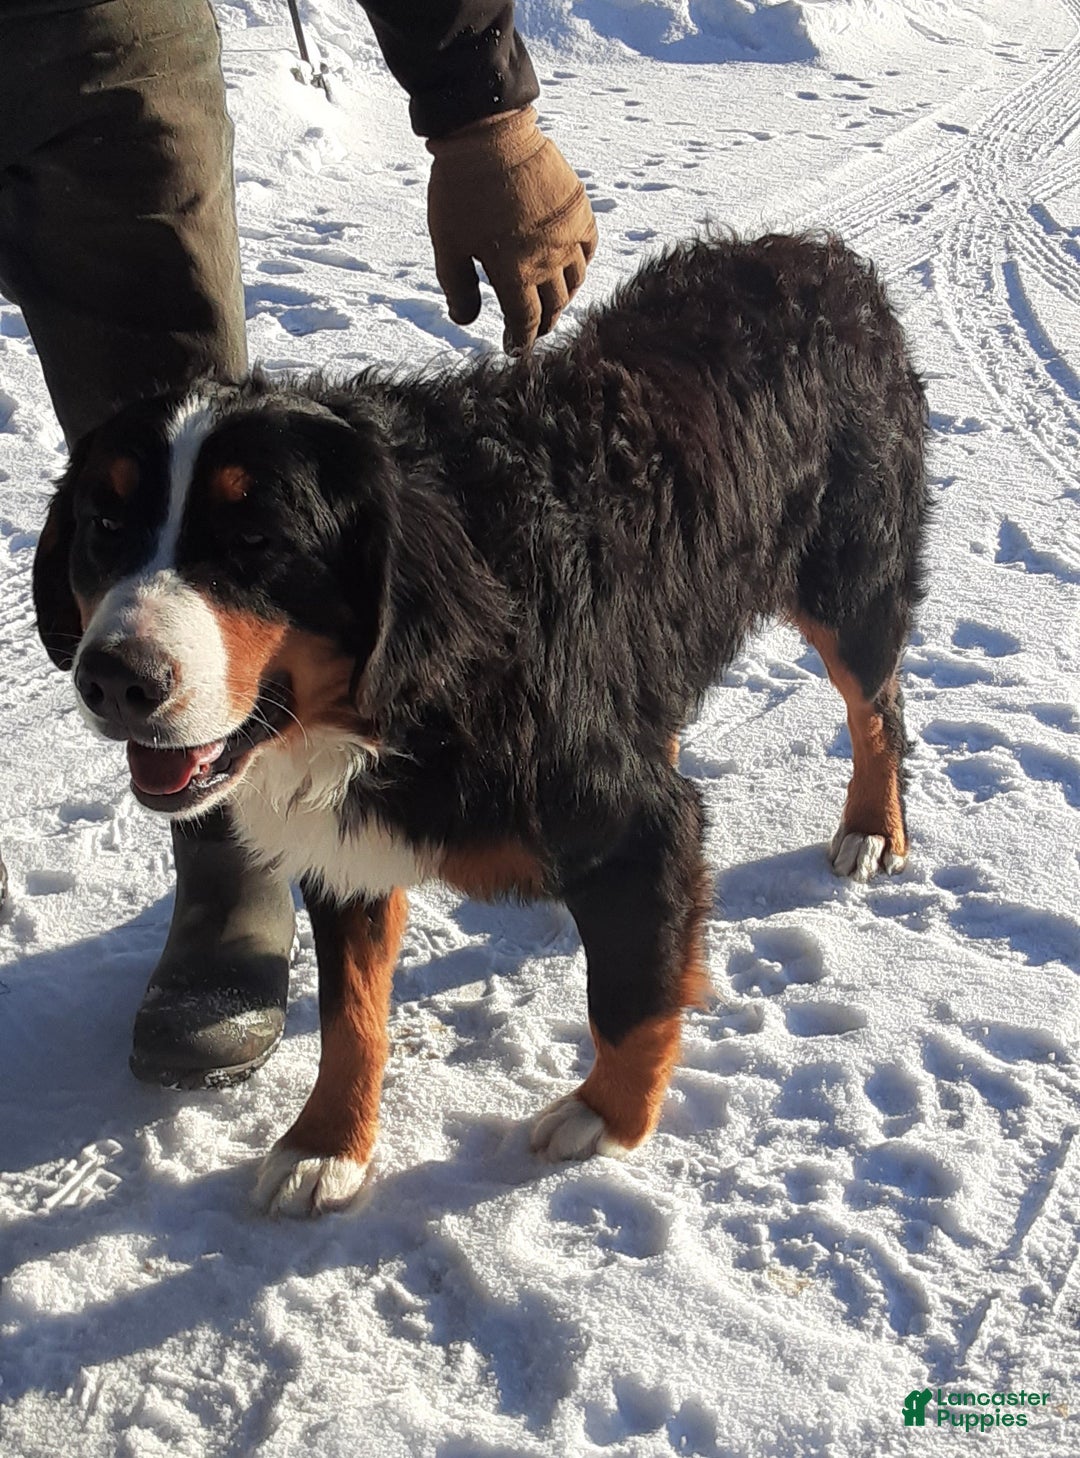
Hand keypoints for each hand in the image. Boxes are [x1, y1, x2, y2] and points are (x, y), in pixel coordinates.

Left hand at [427, 107, 597, 351]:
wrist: (488, 134)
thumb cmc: (460, 191)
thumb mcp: (447, 245)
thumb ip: (458, 288)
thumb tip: (466, 321)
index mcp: (515, 273)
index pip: (526, 322)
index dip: (520, 341)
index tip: (514, 348)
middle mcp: (548, 260)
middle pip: (554, 307)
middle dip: (543, 324)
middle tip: (532, 327)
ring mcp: (568, 235)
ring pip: (575, 283)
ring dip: (562, 298)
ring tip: (549, 299)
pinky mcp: (579, 211)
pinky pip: (589, 249)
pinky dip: (580, 264)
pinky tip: (567, 265)